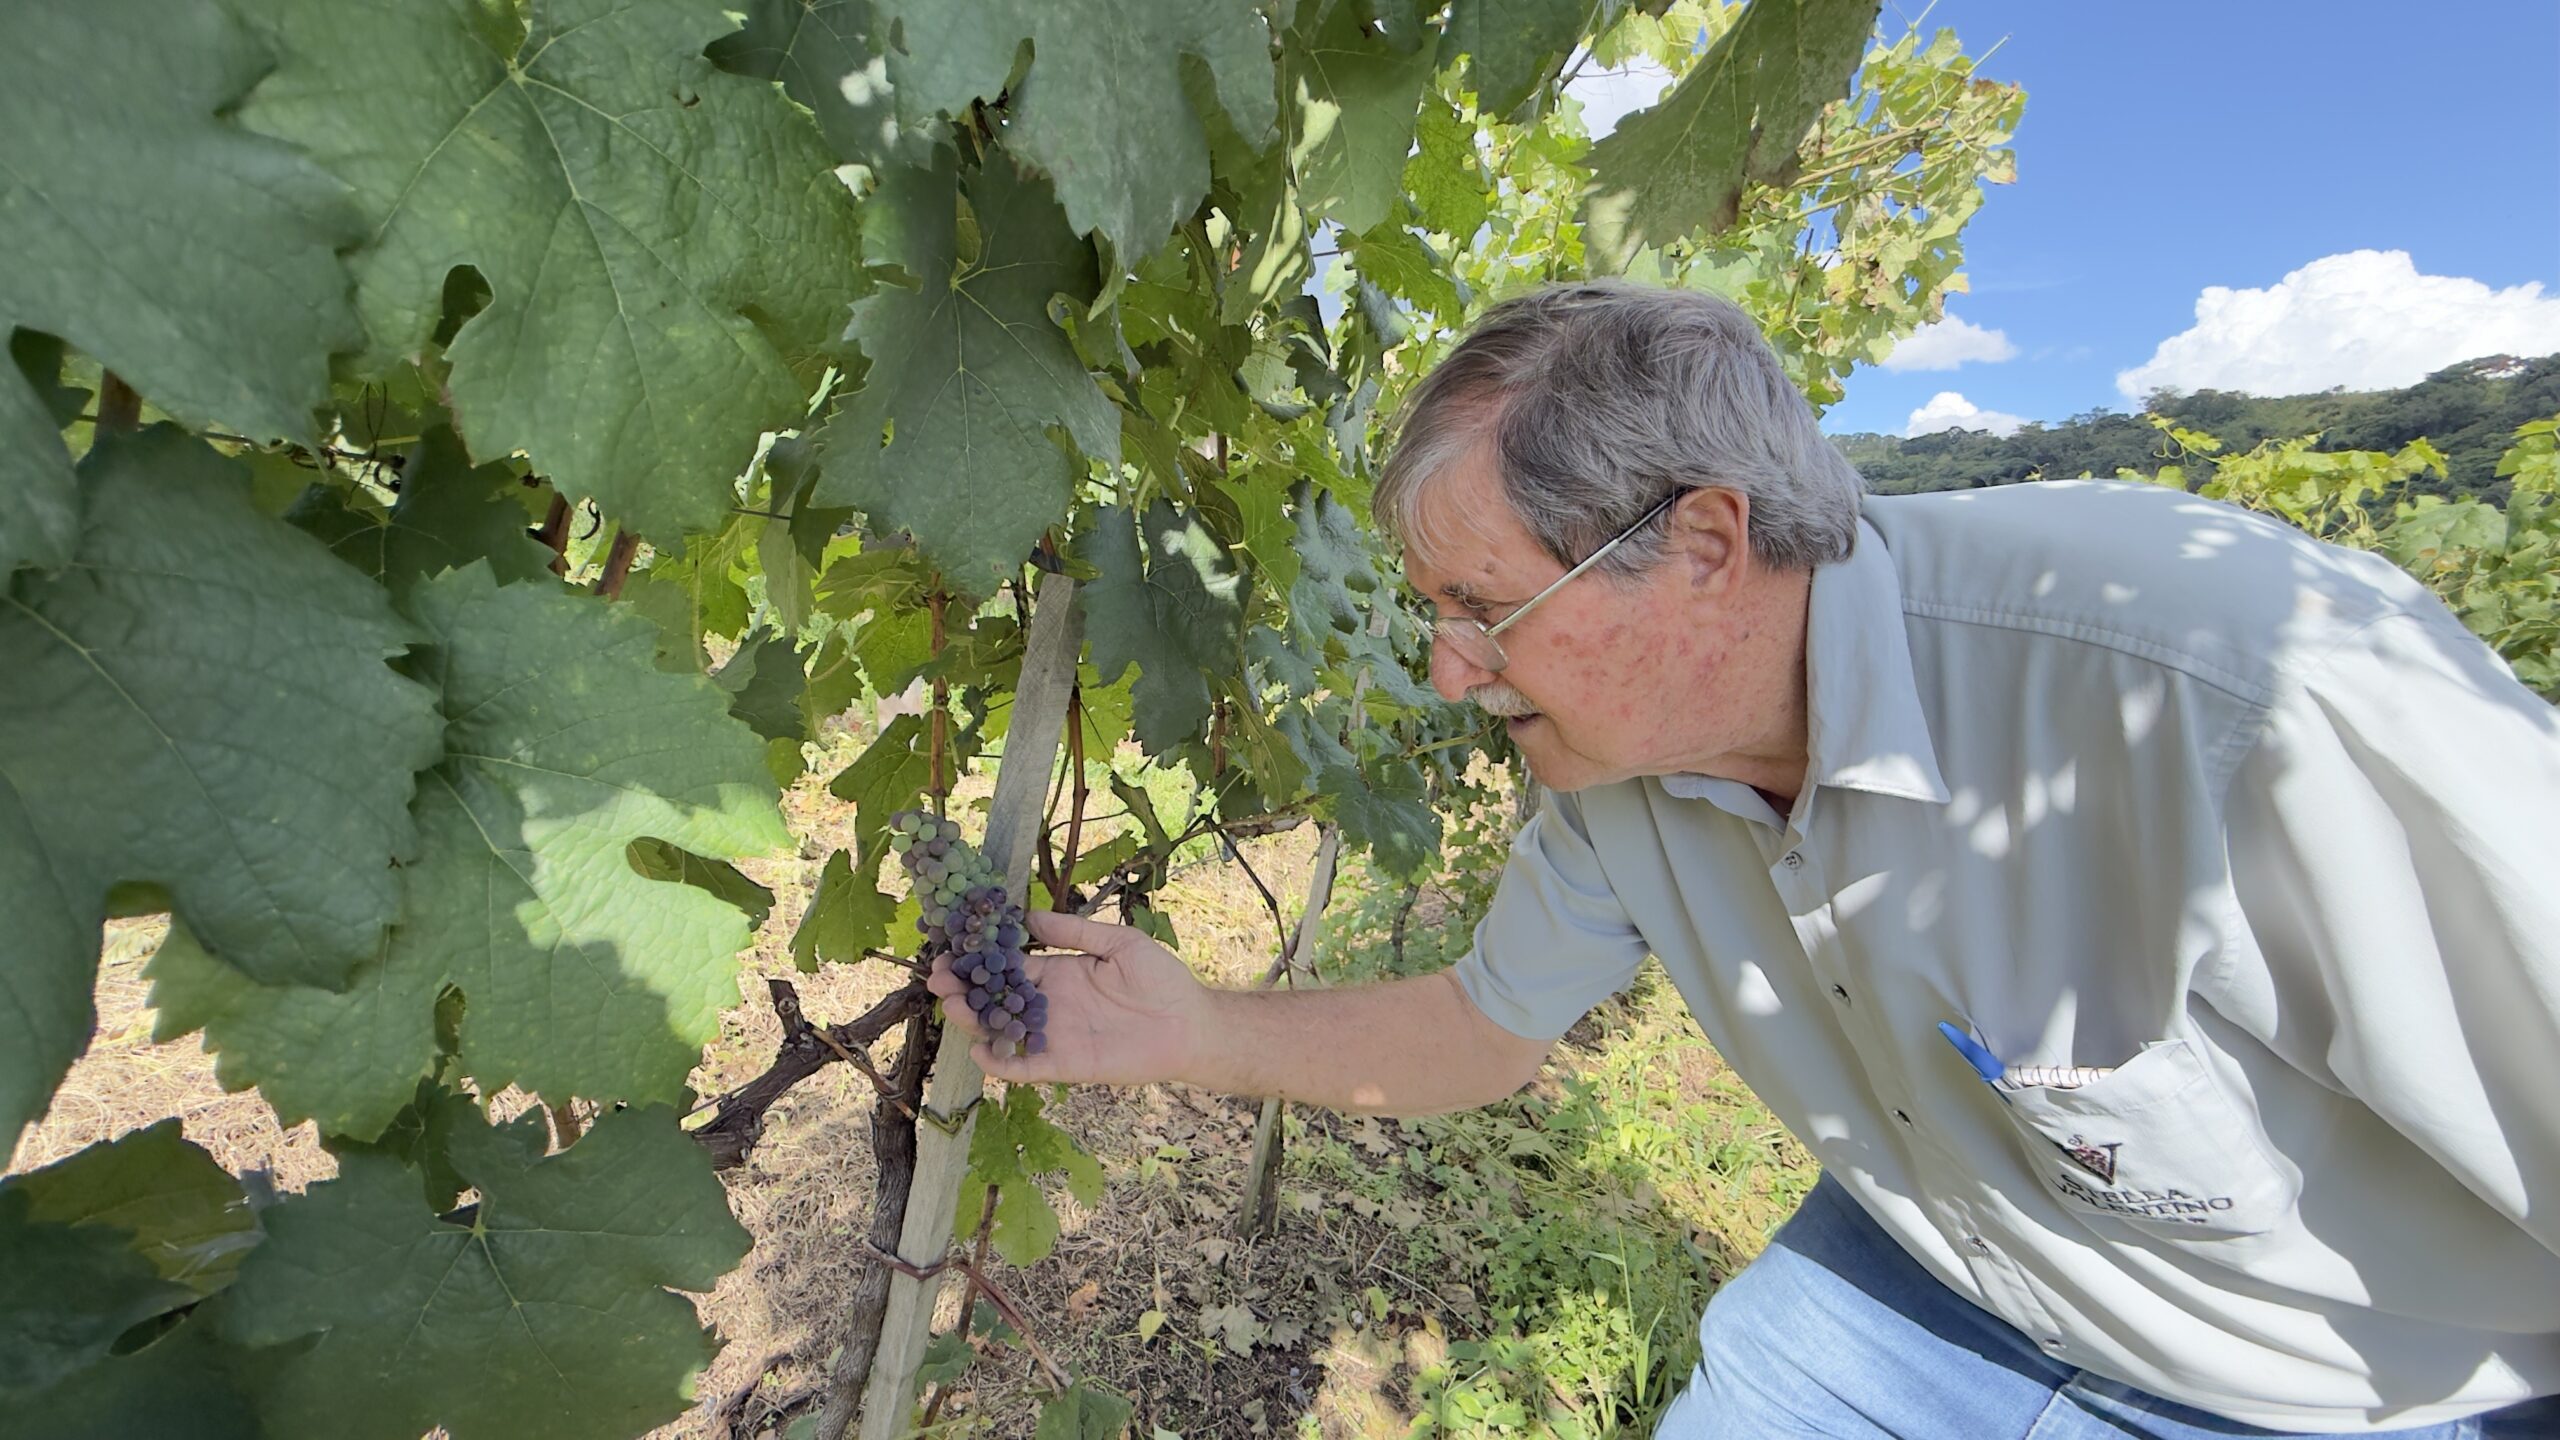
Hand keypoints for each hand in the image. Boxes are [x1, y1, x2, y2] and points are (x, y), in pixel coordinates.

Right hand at [927, 909, 1209, 1086]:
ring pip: (1001, 1031)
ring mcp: (1054, 1035)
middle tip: (936, 978)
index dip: (979, 958)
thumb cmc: (1162, 980)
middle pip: (995, 999)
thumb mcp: (1118, 942)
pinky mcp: (1064, 1064)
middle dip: (964, 989)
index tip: (950, 948)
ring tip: (950, 1004)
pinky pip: (1024, 1066)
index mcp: (1058, 973)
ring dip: (973, 1020)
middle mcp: (1049, 1005)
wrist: (1190, 1024)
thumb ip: (1073, 933)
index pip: (1009, 965)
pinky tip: (979, 1050)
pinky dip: (1000, 1063)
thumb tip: (1028, 914)